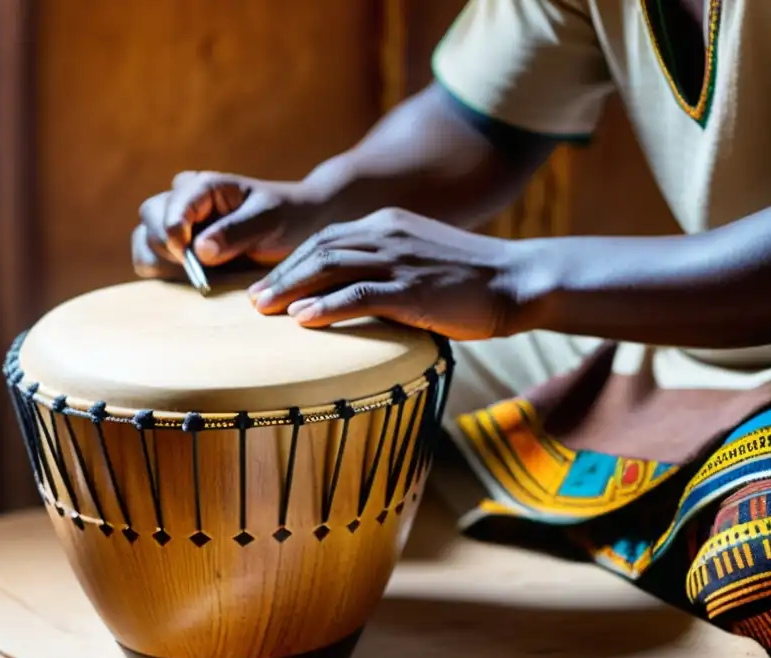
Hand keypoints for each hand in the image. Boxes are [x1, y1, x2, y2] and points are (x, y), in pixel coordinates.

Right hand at [131, 171, 323, 279]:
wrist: (297, 230)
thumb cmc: (287, 219)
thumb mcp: (270, 221)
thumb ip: (236, 231)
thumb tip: (198, 250)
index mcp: (204, 186)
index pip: (172, 206)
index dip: (175, 232)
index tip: (192, 257)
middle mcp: (183, 200)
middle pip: (150, 218)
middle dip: (168, 246)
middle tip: (198, 270)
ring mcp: (175, 224)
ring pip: (143, 239)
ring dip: (162, 262)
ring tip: (195, 274)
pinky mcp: (173, 250)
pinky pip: (148, 259)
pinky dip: (161, 273)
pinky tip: (188, 279)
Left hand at [246, 207, 523, 340]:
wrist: (518, 280)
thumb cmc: (471, 280)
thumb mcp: (420, 260)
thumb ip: (385, 268)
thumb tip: (351, 294)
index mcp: (388, 225)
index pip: (327, 238)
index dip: (293, 262)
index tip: (269, 284)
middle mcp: (388, 234)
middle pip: (319, 249)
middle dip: (282, 275)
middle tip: (252, 300)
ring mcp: (400, 260)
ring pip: (331, 267)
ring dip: (291, 289)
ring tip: (264, 310)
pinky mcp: (413, 289)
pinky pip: (360, 293)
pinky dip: (327, 305)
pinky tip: (302, 318)